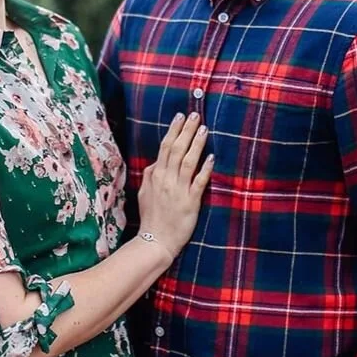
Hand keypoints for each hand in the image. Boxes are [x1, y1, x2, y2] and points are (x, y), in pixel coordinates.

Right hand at [137, 113, 212, 260]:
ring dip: (196, 144)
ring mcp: (178, 190)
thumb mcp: (144, 194)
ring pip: (187, 161)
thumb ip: (150, 176)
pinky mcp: (190, 202)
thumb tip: (155, 163)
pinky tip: (211, 157)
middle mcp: (166, 180)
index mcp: (155, 176)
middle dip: (186, 130)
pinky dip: (205, 169)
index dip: (174, 130)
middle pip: (176, 149)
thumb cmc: (151, 218)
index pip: (164, 147)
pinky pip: (198, 182)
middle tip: (195, 115)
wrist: (155, 241)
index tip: (181, 116)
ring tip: (204, 129)